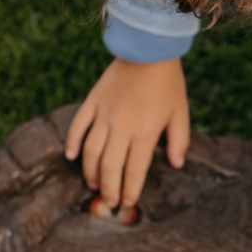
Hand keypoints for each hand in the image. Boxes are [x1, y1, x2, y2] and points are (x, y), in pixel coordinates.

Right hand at [64, 57, 190, 214]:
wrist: (149, 49)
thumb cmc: (168, 83)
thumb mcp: (180, 112)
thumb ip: (179, 140)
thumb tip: (176, 164)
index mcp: (145, 132)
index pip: (135, 170)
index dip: (130, 189)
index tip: (128, 202)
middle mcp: (122, 127)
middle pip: (110, 166)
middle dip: (109, 188)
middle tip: (110, 201)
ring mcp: (104, 114)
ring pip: (91, 150)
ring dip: (90, 171)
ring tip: (93, 185)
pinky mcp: (93, 101)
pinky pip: (78, 125)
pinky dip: (73, 142)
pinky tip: (71, 156)